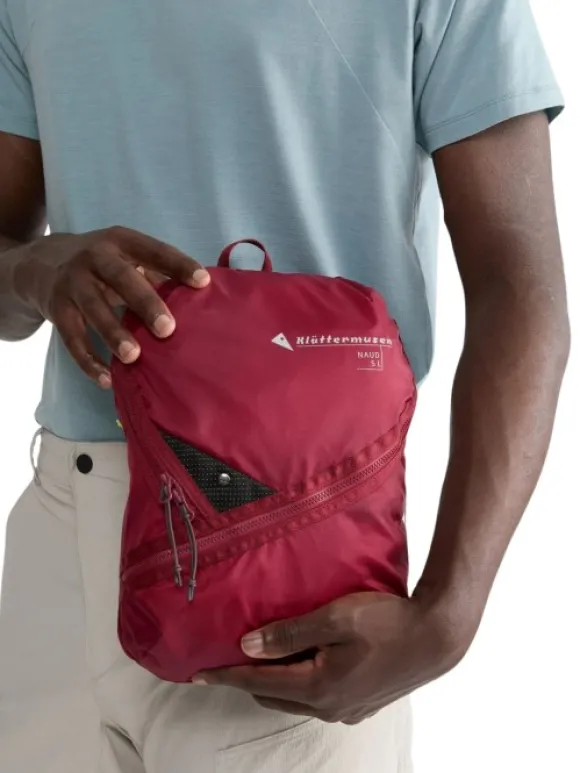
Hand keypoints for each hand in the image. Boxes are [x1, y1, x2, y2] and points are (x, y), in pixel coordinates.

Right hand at [18, 226, 209, 386]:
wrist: (43, 262)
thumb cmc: (104, 265)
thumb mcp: (127, 257)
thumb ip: (158, 274)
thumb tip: (202, 300)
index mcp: (121, 241)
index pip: (154, 250)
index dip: (178, 265)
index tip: (203, 282)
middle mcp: (95, 258)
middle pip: (122, 279)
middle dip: (146, 304)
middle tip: (168, 329)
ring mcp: (72, 283)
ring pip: (93, 310)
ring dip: (114, 334)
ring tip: (134, 356)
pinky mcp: (57, 310)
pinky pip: (71, 339)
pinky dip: (88, 361)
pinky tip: (106, 379)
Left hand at [194, 592, 471, 724]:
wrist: (437, 636)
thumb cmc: (388, 622)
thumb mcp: (334, 619)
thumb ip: (289, 633)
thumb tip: (248, 646)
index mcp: (318, 688)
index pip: (257, 682)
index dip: (225, 676)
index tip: (196, 674)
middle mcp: (329, 707)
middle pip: (273, 694)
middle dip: (247, 678)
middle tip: (229, 656)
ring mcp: (348, 710)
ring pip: (296, 698)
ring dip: (276, 679)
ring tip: (265, 654)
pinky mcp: (362, 703)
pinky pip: (318, 697)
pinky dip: (300, 681)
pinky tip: (305, 659)